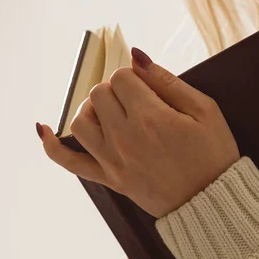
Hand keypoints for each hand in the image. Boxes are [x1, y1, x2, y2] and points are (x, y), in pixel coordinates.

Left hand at [37, 47, 239, 217]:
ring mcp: (113, 160)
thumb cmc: (214, 154)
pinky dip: (52, 145)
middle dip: (116, 89)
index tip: (149, 87)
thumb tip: (136, 56)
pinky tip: (44, 129)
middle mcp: (125, 138)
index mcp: (150, 118)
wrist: (212, 202)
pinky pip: (69, 162)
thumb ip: (167, 81)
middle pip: (99, 94)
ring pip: (80, 120)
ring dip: (92, 108)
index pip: (121, 77)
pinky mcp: (109, 178)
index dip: (135, 76)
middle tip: (137, 99)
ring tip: (112, 111)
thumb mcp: (205, 110)